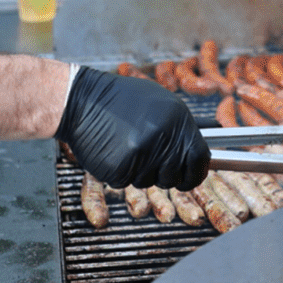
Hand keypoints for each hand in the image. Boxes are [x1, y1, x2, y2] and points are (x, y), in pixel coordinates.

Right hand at [56, 67, 209, 189]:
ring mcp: (143, 152)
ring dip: (138, 172)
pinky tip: (112, 152)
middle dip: (164, 175)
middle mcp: (164, 136)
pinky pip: (127, 182)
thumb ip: (180, 129)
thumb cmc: (120, 101)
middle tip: (147, 160)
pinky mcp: (121, 166)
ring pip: (150, 181)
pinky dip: (120, 173)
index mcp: (178, 119)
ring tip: (125, 147)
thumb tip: (197, 155)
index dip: (195, 172)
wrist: (82, 100)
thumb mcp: (160, 103)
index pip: (199, 157)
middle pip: (175, 175)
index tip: (189, 178)